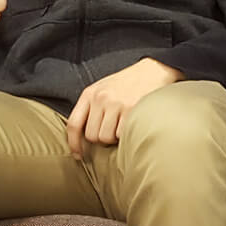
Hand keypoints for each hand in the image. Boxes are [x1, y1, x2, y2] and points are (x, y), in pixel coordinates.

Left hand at [65, 58, 183, 157]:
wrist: (152, 70)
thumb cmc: (127, 83)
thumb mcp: (103, 89)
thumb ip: (92, 108)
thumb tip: (84, 137)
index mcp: (90, 93)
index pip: (74, 124)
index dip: (73, 143)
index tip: (78, 155)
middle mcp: (100, 98)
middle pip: (92, 135)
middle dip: (102, 138)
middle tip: (114, 129)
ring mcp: (116, 104)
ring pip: (106, 138)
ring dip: (115, 137)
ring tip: (123, 125)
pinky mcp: (131, 110)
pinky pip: (123, 135)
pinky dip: (127, 134)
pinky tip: (132, 123)